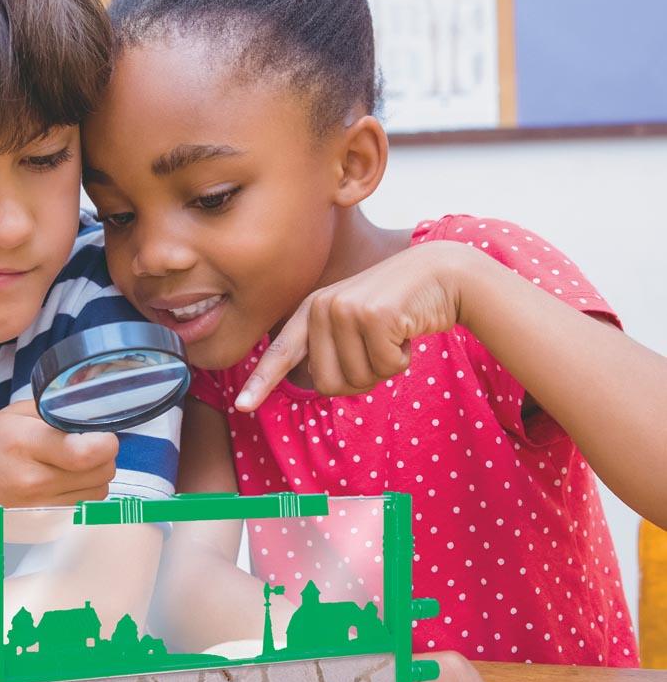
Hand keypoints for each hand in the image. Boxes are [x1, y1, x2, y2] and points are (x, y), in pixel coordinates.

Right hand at [0, 400, 118, 514]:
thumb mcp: (14, 415)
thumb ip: (55, 409)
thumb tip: (95, 412)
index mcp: (24, 444)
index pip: (84, 452)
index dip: (104, 441)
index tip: (99, 432)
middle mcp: (34, 481)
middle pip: (102, 470)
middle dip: (103, 453)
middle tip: (87, 444)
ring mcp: (42, 508)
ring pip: (101, 490)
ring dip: (97, 473)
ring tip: (73, 462)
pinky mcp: (49, 526)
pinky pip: (88, 506)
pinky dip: (86, 491)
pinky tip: (66, 481)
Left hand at [236, 241, 479, 409]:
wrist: (440, 274)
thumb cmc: (398, 307)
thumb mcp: (355, 322)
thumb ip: (331, 347)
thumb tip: (319, 384)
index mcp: (311, 311)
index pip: (281, 353)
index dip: (261, 382)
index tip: (242, 407)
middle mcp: (322, 307)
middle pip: (328, 384)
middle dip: (360, 381)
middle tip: (379, 352)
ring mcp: (345, 309)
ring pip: (359, 379)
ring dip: (384, 368)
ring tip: (393, 335)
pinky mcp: (373, 315)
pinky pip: (386, 367)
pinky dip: (403, 359)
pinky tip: (407, 330)